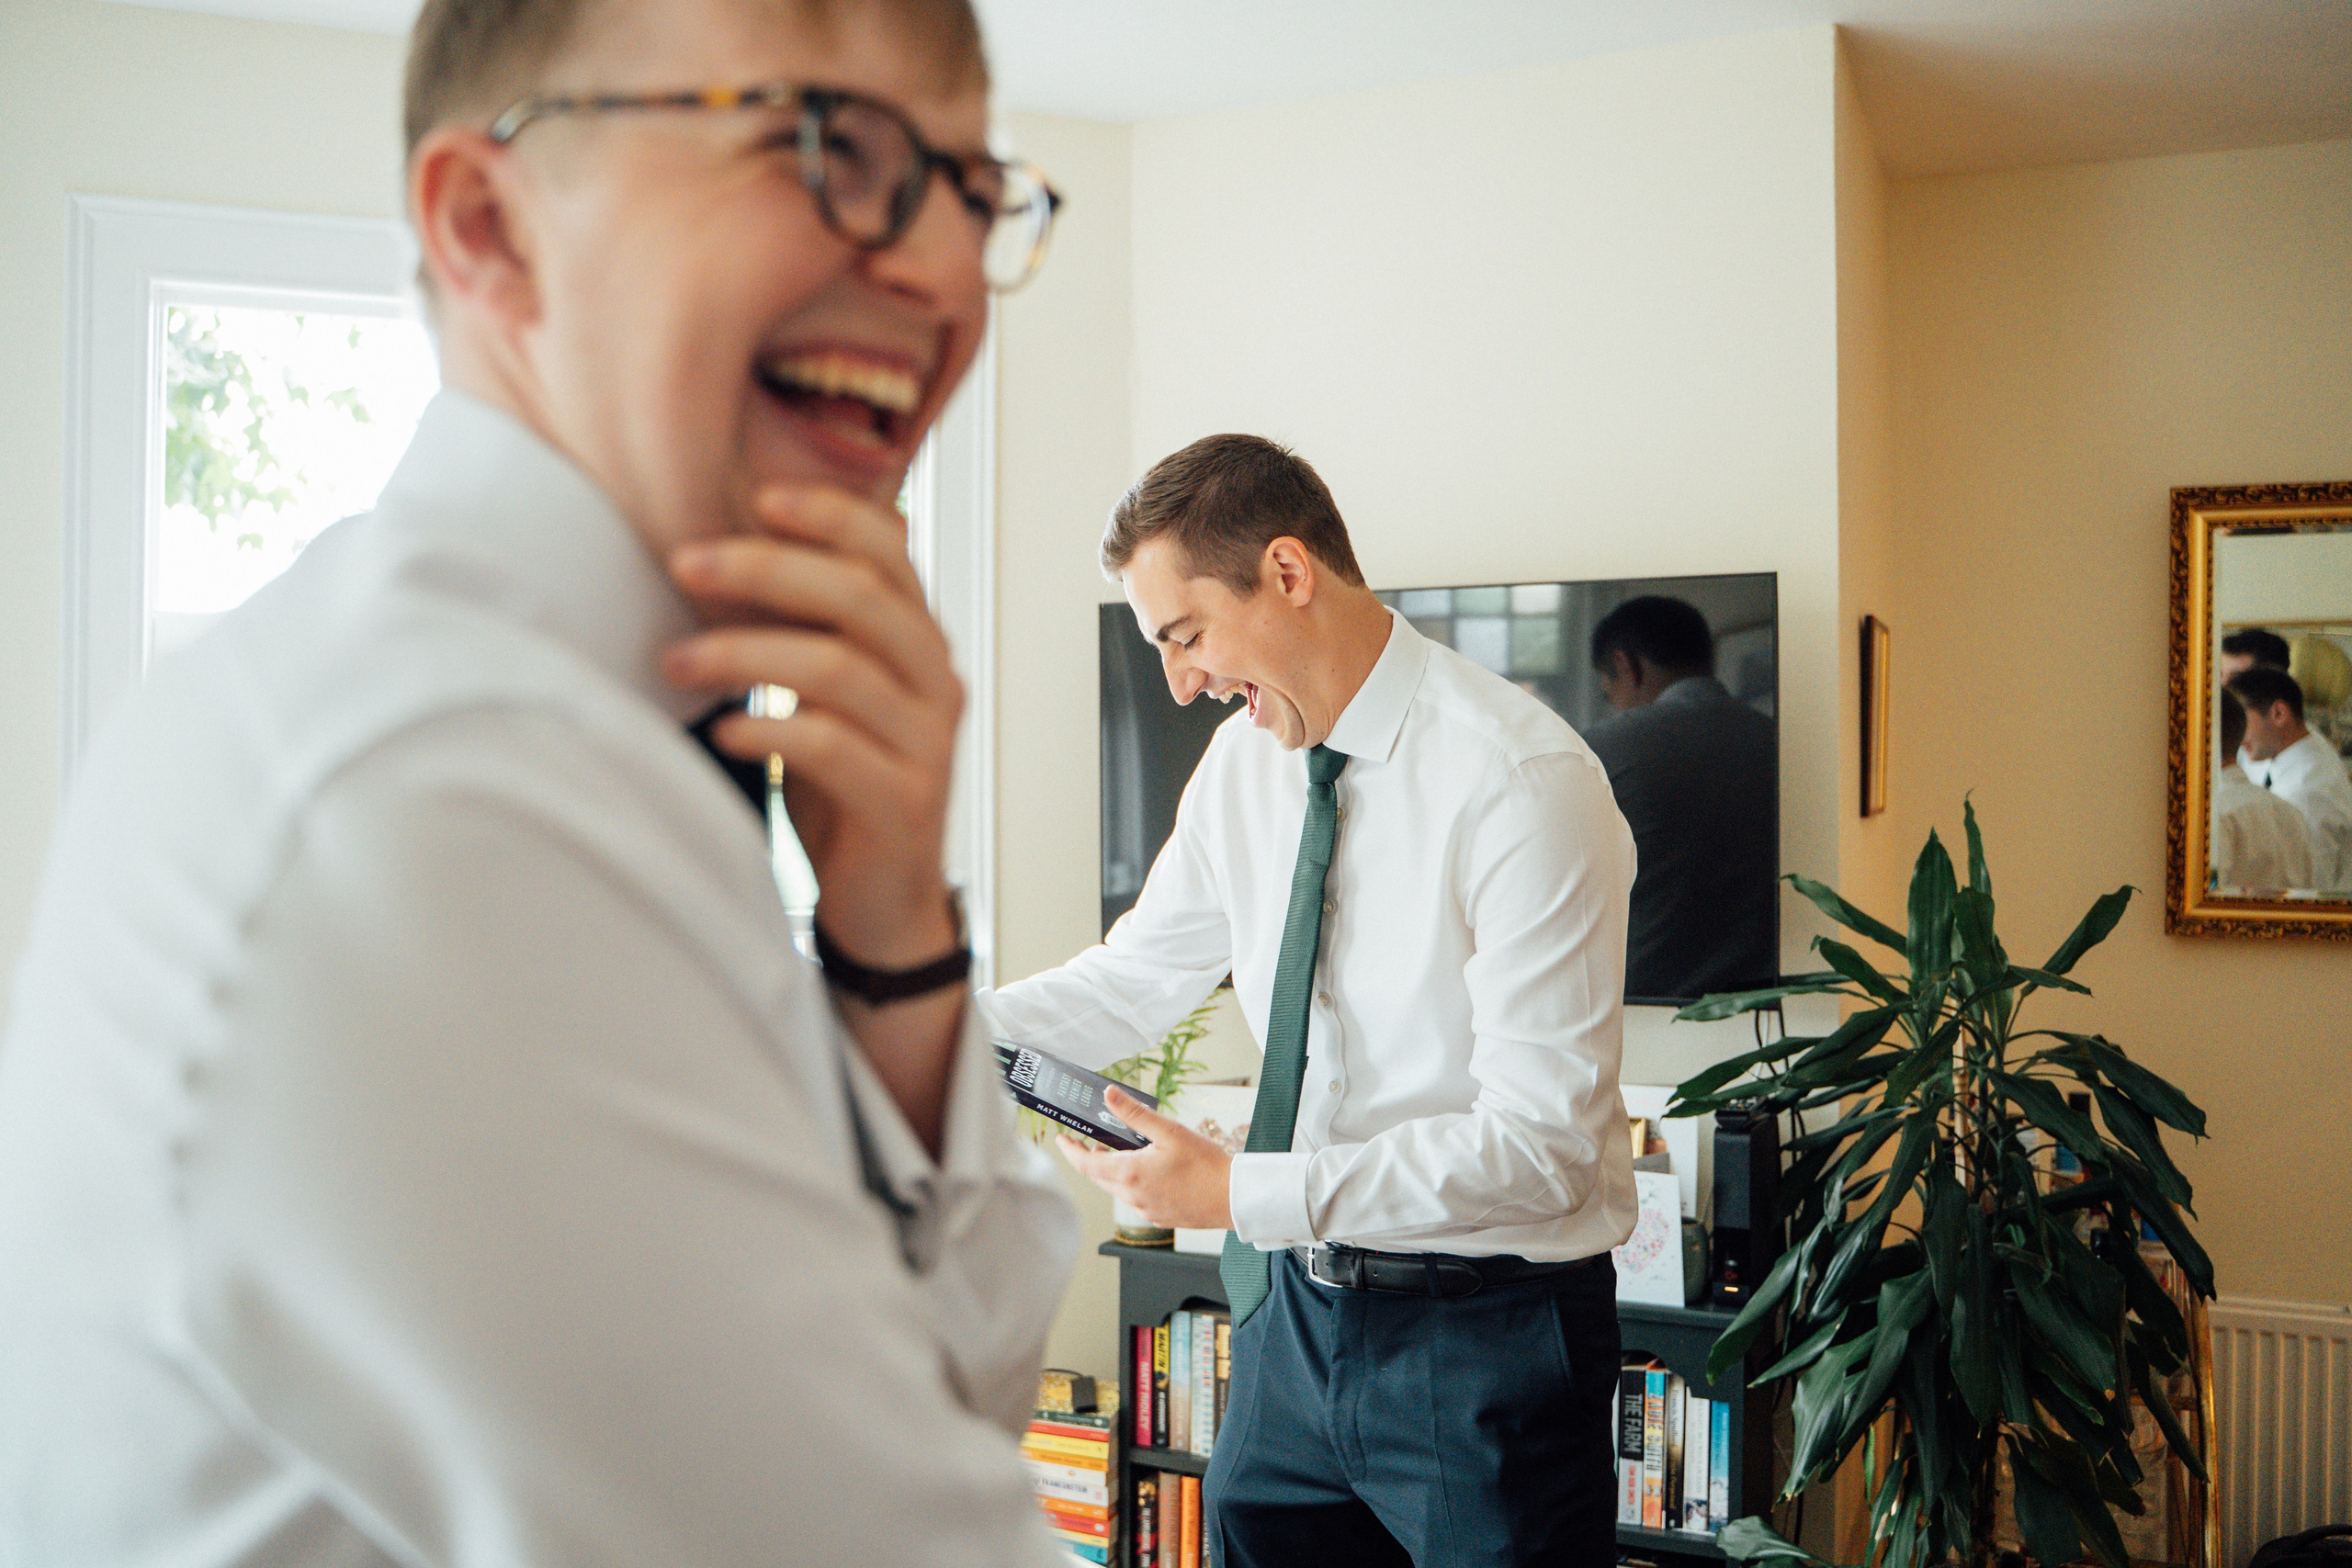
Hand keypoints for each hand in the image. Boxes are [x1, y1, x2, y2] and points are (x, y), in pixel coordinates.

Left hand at [662, 485, 962, 966]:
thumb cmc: (842, 787)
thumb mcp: (827, 695)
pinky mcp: (904, 802)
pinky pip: (833, 748)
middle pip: (861, 597)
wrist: (883, 902)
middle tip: (684, 563)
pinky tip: (726, 732)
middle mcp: (936, 681)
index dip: (829, 513)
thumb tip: (728, 547)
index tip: (755, 497)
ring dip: (745, 653)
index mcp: (919, 641)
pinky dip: (770, 731)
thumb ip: (811, 629)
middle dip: (765, 569)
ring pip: (840, 668)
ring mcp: (928, 742)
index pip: (891, 550)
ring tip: (675, 662)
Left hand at [1057, 1088, 1234, 1230]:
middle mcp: (1132, 1196)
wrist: (1234, 1198)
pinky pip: (1135, 1199)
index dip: (1070, 1150)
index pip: (1086, 1163)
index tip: (1062, 1139)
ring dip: (1113, 1171)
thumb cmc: (1206, 1165)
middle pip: (1099, 1177)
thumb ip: (1135, 1114)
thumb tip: (1109, 1095)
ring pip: (1117, 1188)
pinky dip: (1132, 1184)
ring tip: (1123, 1152)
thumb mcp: (1169, 1131)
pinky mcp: (1158, 1217)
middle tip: (1090, 1141)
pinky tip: (1150, 1171)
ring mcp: (1145, 1210)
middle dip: (1091, 1159)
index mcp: (1130, 1173)